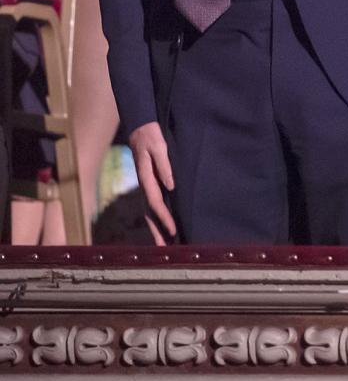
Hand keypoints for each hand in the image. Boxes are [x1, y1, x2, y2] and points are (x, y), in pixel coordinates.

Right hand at [128, 121, 176, 244]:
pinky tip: (162, 225)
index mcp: (146, 179)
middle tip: (165, 250)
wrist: (141, 129)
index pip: (155, 203)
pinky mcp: (149, 183)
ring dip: (155, 228)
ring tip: (164, 245)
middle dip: (157, 232)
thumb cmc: (152, 138)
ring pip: (149, 212)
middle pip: (149, 213)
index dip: (164, 218)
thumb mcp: (159, 148)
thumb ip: (164, 166)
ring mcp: (145, 186)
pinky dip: (156, 217)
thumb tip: (171, 185)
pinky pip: (152, 204)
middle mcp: (144, 185)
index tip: (174, 230)